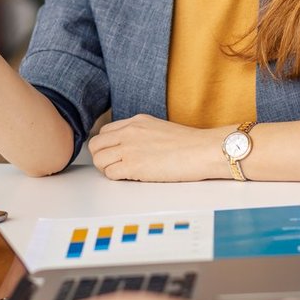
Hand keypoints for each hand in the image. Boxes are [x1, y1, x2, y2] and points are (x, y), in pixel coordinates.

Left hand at [87, 115, 226, 181]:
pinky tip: (131, 178)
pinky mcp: (133, 165)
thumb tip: (133, 147)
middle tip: (114, 166)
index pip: (105, 132)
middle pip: (96, 145)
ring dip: (107, 169)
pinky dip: (116, 178)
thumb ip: (142, 134)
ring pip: (99, 159)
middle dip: (101, 157)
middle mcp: (129, 132)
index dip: (107, 146)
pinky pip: (110, 173)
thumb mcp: (159, 128)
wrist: (203, 150)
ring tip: (123, 173)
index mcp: (136, 121)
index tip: (114, 155)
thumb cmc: (190, 145)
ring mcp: (129, 148)